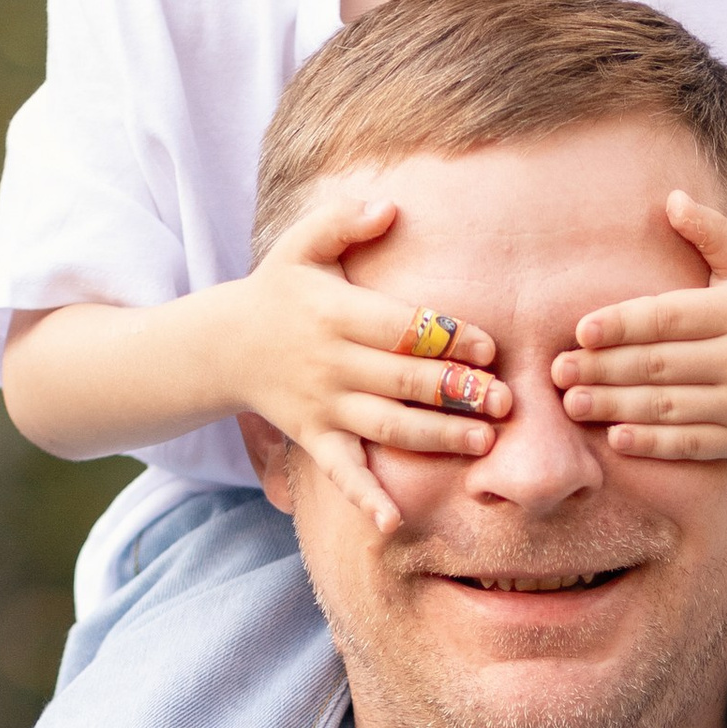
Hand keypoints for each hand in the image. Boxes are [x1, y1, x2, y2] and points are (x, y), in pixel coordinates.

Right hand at [234, 192, 508, 531]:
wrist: (221, 344)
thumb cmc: (278, 290)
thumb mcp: (302, 245)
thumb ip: (344, 220)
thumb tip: (391, 205)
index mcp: (336, 313)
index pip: (401, 328)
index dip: (447, 337)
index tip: (489, 349)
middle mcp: (332, 363)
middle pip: (403, 381)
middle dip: (456, 392)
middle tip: (505, 401)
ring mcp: (324, 405)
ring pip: (387, 427)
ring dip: (436, 438)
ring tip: (482, 442)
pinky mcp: (314, 438)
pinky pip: (341, 473)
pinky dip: (365, 499)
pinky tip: (392, 522)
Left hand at [553, 190, 726, 460]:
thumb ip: (712, 232)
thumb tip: (672, 199)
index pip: (669, 317)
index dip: (622, 325)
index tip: (580, 331)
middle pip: (659, 365)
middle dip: (603, 368)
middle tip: (558, 371)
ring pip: (668, 406)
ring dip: (614, 406)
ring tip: (573, 403)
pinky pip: (689, 444)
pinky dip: (651, 443)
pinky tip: (616, 438)